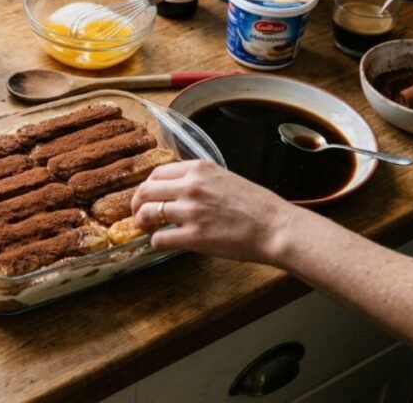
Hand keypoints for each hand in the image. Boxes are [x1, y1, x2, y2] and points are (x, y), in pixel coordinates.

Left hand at [130, 160, 302, 264]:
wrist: (275, 227)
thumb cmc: (256, 206)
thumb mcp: (225, 179)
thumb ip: (199, 180)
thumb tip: (178, 190)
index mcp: (199, 169)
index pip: (157, 172)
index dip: (147, 187)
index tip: (147, 196)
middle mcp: (191, 186)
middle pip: (146, 190)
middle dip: (137, 204)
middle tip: (139, 215)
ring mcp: (190, 211)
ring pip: (148, 213)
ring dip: (142, 222)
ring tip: (146, 229)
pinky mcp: (193, 236)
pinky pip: (159, 238)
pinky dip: (155, 242)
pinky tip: (162, 243)